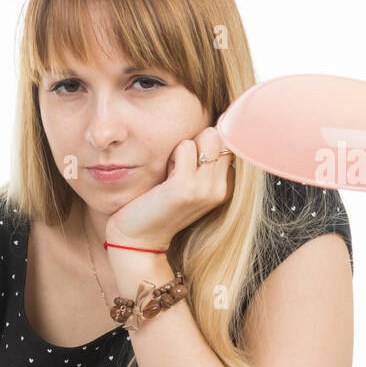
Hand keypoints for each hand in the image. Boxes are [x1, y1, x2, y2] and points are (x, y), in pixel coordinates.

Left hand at [104, 127, 233, 250]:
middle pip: (221, 135)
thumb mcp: (186, 184)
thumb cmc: (156, 206)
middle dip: (197, 140)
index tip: (186, 165)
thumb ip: (201, 161)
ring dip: (184, 146)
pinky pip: (186, 146)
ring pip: (208, 136)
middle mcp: (221, 189)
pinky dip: (173, 153)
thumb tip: (212, 126)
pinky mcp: (186, 188)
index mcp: (225, 188)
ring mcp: (206, 189)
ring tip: (171, 170)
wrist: (137, 240)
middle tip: (177, 166)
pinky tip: (164, 174)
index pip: (228, 142)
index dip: (204, 143)